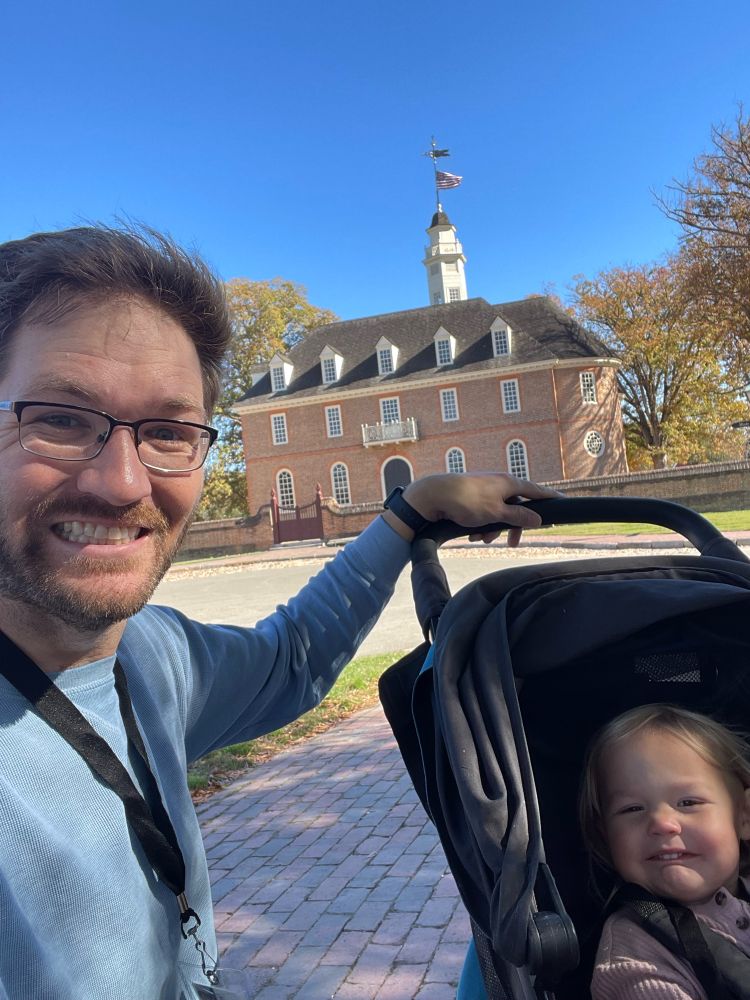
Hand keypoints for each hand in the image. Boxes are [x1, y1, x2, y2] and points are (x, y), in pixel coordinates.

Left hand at [384, 472, 562, 546]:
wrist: (433, 496)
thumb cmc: (466, 501)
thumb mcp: (496, 513)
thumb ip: (518, 517)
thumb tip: (538, 519)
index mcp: (509, 483)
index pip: (536, 491)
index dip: (550, 498)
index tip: (564, 502)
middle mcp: (499, 483)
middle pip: (517, 507)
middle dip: (512, 527)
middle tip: (512, 544)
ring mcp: (485, 489)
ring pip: (499, 513)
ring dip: (493, 529)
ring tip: (482, 538)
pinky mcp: (472, 496)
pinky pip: (485, 513)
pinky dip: (482, 525)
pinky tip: (472, 534)